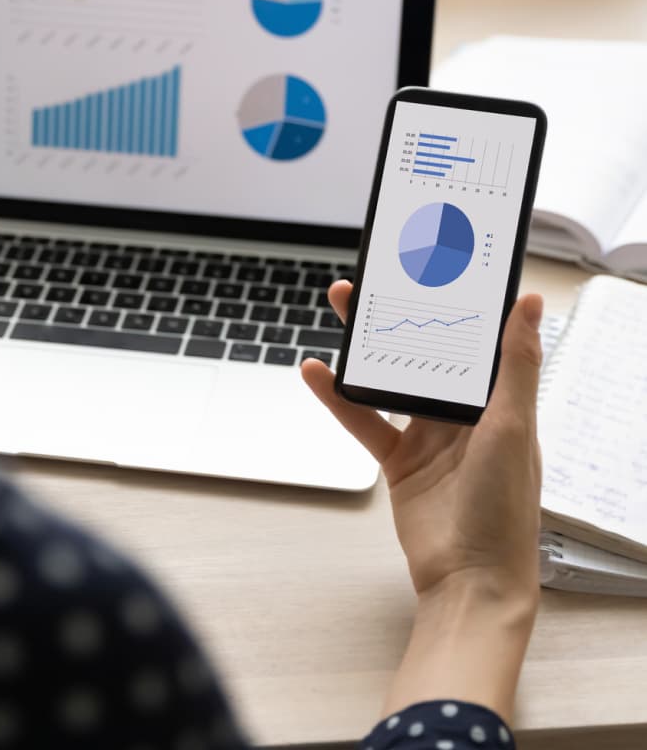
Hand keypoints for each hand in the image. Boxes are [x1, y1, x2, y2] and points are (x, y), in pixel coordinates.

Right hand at [302, 282, 543, 717]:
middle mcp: (466, 414)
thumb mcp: (510, 427)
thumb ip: (514, 364)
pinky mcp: (399, 459)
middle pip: (428, 350)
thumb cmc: (503, 510)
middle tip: (380, 277)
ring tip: (345, 305)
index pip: (479, 339)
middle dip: (403, 312)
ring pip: (392, 377)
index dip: (460, 302)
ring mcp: (430, 436)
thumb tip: (529, 303)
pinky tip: (318, 372)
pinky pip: (364, 418)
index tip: (440, 266)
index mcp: (500, 401)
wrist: (468, 581)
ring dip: (367, 344)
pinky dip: (339, 396)